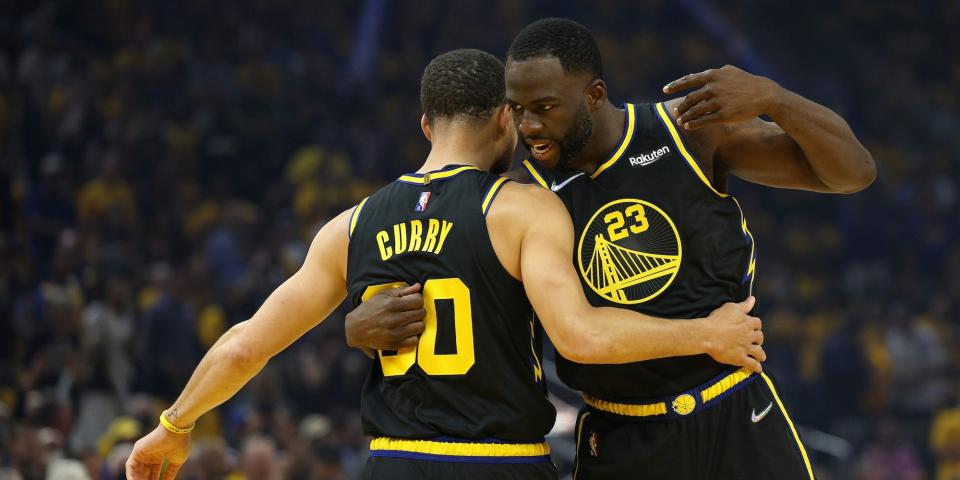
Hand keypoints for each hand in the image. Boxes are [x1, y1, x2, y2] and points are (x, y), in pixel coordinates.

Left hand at [125, 425, 191, 479]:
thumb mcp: (177, 461)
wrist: (177, 430)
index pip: (154, 471)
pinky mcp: (137, 450)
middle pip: (144, 471)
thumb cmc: (180, 443)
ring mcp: (143, 451)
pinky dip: (132, 476)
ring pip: (136, 470)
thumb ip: (171, 472)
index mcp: (159, 454)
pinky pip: (130, 466)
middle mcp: (150, 453)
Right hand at [345, 283, 425, 352]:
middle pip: (421, 313)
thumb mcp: (383, 295)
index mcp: (392, 304)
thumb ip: (402, 291)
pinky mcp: (394, 344)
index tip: (413, 303)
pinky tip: (407, 332)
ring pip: (420, 327)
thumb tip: (418, 286)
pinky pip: (414, 340)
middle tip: (412, 312)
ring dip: (417, 323)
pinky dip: (413, 336)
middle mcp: (394, 319)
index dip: (417, 300)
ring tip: (410, 322)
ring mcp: (395, 333)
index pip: (418, 300)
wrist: (355, 328)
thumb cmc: (369, 309)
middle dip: (418, 311)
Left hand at [663, 65, 781, 129]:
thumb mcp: (729, 71)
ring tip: (680, 122)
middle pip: (689, 99)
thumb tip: (699, 76)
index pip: (689, 80)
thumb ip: (714, 74)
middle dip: (680, 107)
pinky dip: (693, 124)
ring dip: (685, 117)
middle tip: (675, 112)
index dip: (675, 85)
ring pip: (694, 111)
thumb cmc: (746, 82)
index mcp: (712, 75)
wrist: (764, 94)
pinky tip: (688, 127)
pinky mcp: (723, 114)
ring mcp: (718, 101)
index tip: (665, 90)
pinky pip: (703, 121)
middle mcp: (713, 87)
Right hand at [700, 296, 765, 372]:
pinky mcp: (740, 358)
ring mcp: (746, 348)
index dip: (755, 326)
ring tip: (761, 356)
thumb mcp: (731, 308)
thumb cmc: (718, 319)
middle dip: (758, 340)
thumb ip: (744, 305)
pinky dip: (756, 367)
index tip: (753, 328)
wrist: (708, 335)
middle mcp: (750, 335)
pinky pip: (752, 364)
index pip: (757, 323)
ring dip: (761, 354)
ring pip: (759, 352)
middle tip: (755, 342)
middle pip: (760, 338)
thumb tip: (753, 299)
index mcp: (748, 322)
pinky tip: (758, 369)